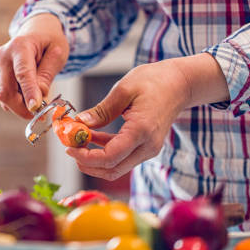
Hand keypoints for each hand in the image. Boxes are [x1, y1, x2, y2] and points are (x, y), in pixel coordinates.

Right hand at [0, 13, 68, 117]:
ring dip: (20, 104)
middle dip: (22, 107)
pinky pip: (2, 95)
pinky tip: (26, 91)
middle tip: (40, 115)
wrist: (36, 33)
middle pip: (6, 90)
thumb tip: (38, 96)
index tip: (35, 108)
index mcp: (19, 46)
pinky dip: (15, 100)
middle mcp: (2, 55)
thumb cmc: (49, 43)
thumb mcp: (58, 54)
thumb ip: (47, 75)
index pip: (22, 73)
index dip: (28, 92)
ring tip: (36, 96)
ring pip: (2, 96)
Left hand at [67, 53, 228, 180]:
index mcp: (142, 131)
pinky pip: (122, 156)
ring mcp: (148, 148)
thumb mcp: (123, 89)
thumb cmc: (155, 81)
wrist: (180, 83)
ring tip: (76, 141)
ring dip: (94, 158)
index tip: (69, 147)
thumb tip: (79, 123)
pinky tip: (90, 137)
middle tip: (69, 147)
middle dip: (87, 162)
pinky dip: (104, 151)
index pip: (110, 157)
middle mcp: (147, 146)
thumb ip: (101, 110)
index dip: (86, 157)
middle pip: (112, 169)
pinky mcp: (145, 146)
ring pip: (116, 166)